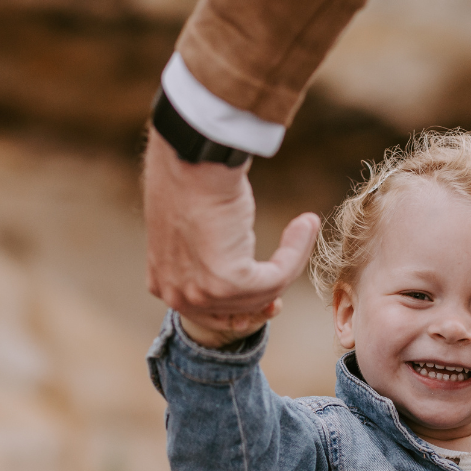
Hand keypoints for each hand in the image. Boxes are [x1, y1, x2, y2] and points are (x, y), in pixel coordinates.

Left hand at [143, 126, 319, 347]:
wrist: (192, 157)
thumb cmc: (190, 179)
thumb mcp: (193, 231)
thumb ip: (209, 260)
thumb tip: (239, 271)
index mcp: (164, 285)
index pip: (215, 313)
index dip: (250, 303)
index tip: (273, 292)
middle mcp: (180, 296)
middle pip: (242, 307)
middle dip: (273, 287)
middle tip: (293, 260)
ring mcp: (203, 292)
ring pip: (263, 294)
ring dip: (291, 258)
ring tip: (305, 225)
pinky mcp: (229, 282)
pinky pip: (278, 277)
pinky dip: (297, 251)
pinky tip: (306, 223)